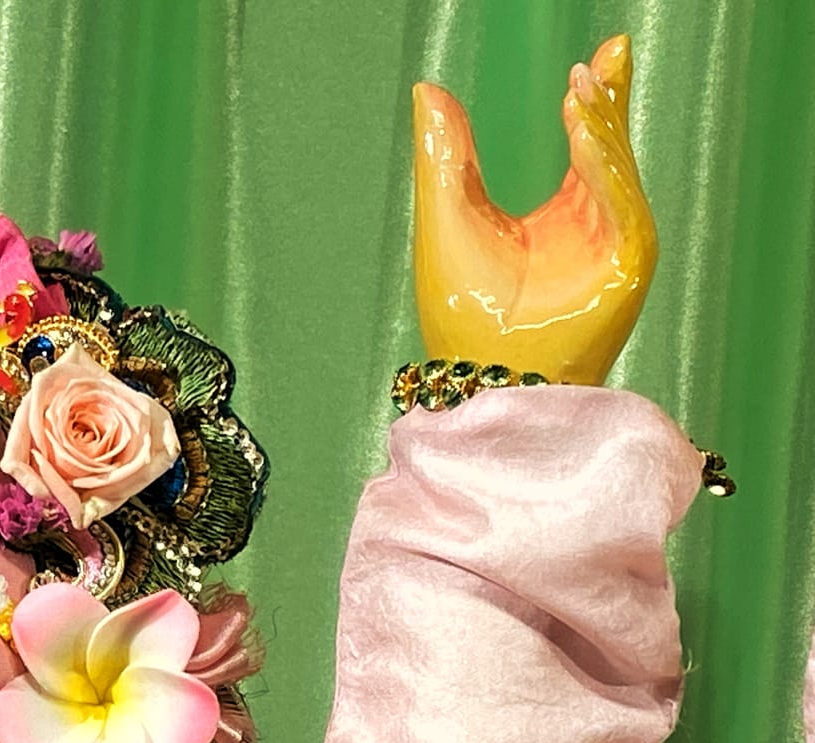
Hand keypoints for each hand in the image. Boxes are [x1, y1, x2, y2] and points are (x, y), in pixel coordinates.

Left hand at [412, 34, 654, 384]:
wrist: (475, 378)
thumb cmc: (461, 314)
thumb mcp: (446, 218)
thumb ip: (444, 156)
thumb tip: (428, 89)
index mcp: (562, 217)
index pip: (587, 144)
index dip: (594, 99)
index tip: (599, 53)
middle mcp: (594, 229)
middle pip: (610, 151)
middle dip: (610, 101)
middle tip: (606, 54)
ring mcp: (613, 250)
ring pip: (618, 174)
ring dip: (602, 129)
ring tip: (581, 89)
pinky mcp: (625, 272)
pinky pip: (625, 209)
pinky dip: (606, 169)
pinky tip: (585, 134)